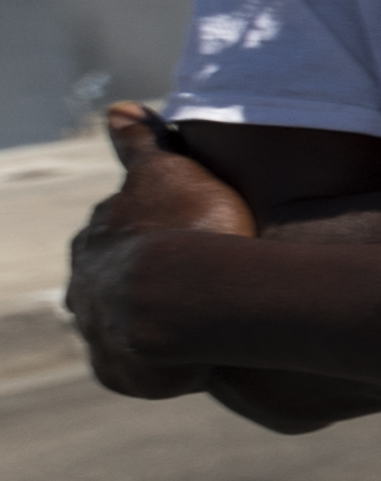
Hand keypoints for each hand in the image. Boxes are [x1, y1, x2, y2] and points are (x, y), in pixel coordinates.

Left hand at [66, 102, 255, 396]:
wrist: (183, 299)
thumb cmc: (184, 228)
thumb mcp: (168, 172)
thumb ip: (141, 144)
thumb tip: (116, 107)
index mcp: (94, 240)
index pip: (112, 233)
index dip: (147, 231)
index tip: (181, 232)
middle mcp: (85, 287)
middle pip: (108, 284)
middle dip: (138, 284)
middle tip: (186, 284)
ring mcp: (98, 333)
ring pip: (118, 329)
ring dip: (147, 328)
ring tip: (194, 328)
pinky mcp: (119, 373)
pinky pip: (136, 372)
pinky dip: (157, 369)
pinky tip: (191, 364)